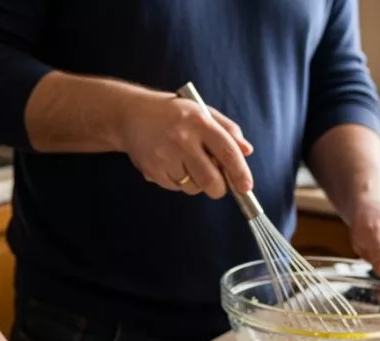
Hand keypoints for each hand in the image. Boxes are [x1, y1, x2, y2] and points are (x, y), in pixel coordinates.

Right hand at [116, 91, 253, 198]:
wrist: (132, 114)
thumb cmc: (173, 114)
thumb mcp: (202, 112)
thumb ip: (227, 130)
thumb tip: (246, 151)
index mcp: (200, 122)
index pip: (227, 152)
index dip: (240, 173)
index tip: (246, 187)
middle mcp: (183, 139)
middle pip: (211, 180)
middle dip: (219, 188)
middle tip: (219, 186)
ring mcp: (166, 155)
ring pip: (193, 187)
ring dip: (196, 183)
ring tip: (187, 164)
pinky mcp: (153, 169)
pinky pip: (176, 187)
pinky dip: (179, 182)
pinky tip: (172, 164)